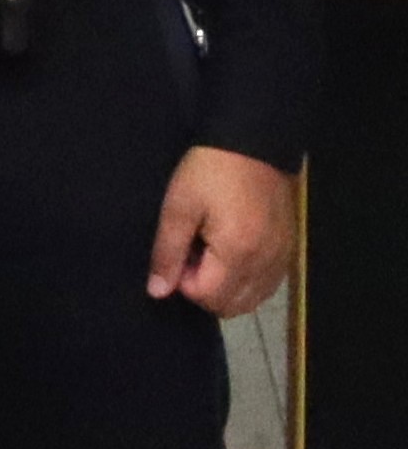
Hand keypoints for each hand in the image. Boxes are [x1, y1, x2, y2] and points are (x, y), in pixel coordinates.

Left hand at [147, 145, 293, 317]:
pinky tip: (233, 253)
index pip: (208, 298)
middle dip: (205, 290)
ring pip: (253, 299)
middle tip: (193, 254)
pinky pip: (268, 284)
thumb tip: (158, 292)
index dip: (184, 283)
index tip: (179, 254)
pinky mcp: (290, 249)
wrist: (254, 142)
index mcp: (238, 253)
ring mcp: (283, 257)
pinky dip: (247, 281)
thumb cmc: (210, 171)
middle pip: (232, 306)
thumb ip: (168, 253)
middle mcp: (266, 263)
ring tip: (212, 252)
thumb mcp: (179, 207)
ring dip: (227, 288)